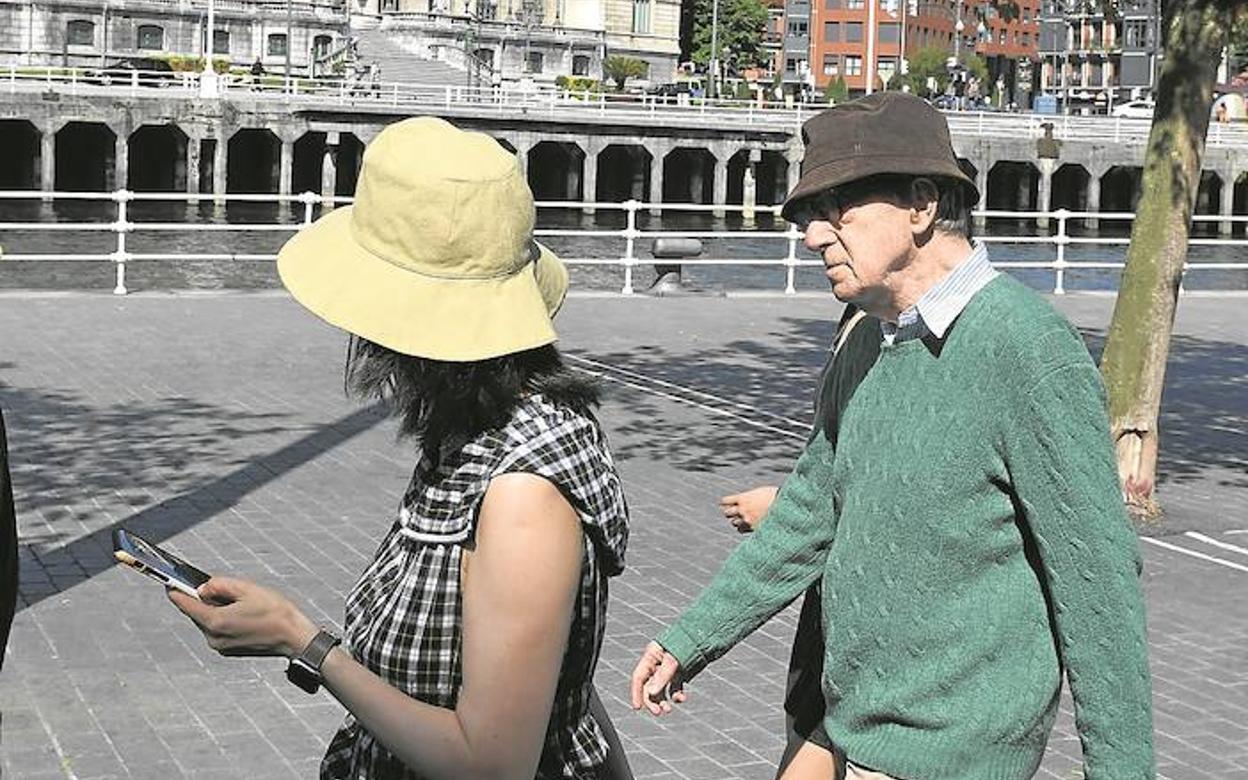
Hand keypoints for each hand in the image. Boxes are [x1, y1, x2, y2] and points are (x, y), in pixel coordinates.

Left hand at [167, 577, 318, 658]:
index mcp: (215, 621)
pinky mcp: (228, 650)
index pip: (185, 604)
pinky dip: (223, 620)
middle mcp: (213, 637)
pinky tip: (243, 614)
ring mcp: (220, 646)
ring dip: (215, 609)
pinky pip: (217, 630)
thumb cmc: (275, 612)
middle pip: (196, 613)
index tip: (169, 582)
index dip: (176, 591)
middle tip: (223, 588)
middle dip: (204, 599)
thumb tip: (203, 588)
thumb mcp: (247, 588)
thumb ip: (219, 584)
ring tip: (240, 602)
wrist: (294, 638)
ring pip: (207, 621)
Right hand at [629, 641, 685, 715]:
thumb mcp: (673, 660)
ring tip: (669, 709)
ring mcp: (668, 670)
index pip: (639, 677)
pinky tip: (682, 699)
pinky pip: (674, 689)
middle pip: (649, 687)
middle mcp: (657, 664)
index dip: (636, 693)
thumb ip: (662, 677)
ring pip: (661, 691)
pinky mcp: (679, 675)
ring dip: (663, 701)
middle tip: (658, 712)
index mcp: (651, 656)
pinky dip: (676, 695)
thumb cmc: (686, 644)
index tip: (638, 707)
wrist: (704, 638)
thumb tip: (651, 694)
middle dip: (652, 701)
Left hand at [719, 486, 778, 533]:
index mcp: (743, 498)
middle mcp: (742, 509)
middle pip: (727, 513)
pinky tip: (745, 525)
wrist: (784, 507)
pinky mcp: (752, 528)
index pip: (725, 501)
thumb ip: (748, 497)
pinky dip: (742, 528)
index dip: (725, 502)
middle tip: (732, 511)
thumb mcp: (759, 492)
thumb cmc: (774, 496)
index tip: (725, 503)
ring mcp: (747, 519)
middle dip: (730, 512)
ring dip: (736, 520)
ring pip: (733, 522)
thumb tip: (742, 500)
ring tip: (742, 518)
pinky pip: (741, 530)